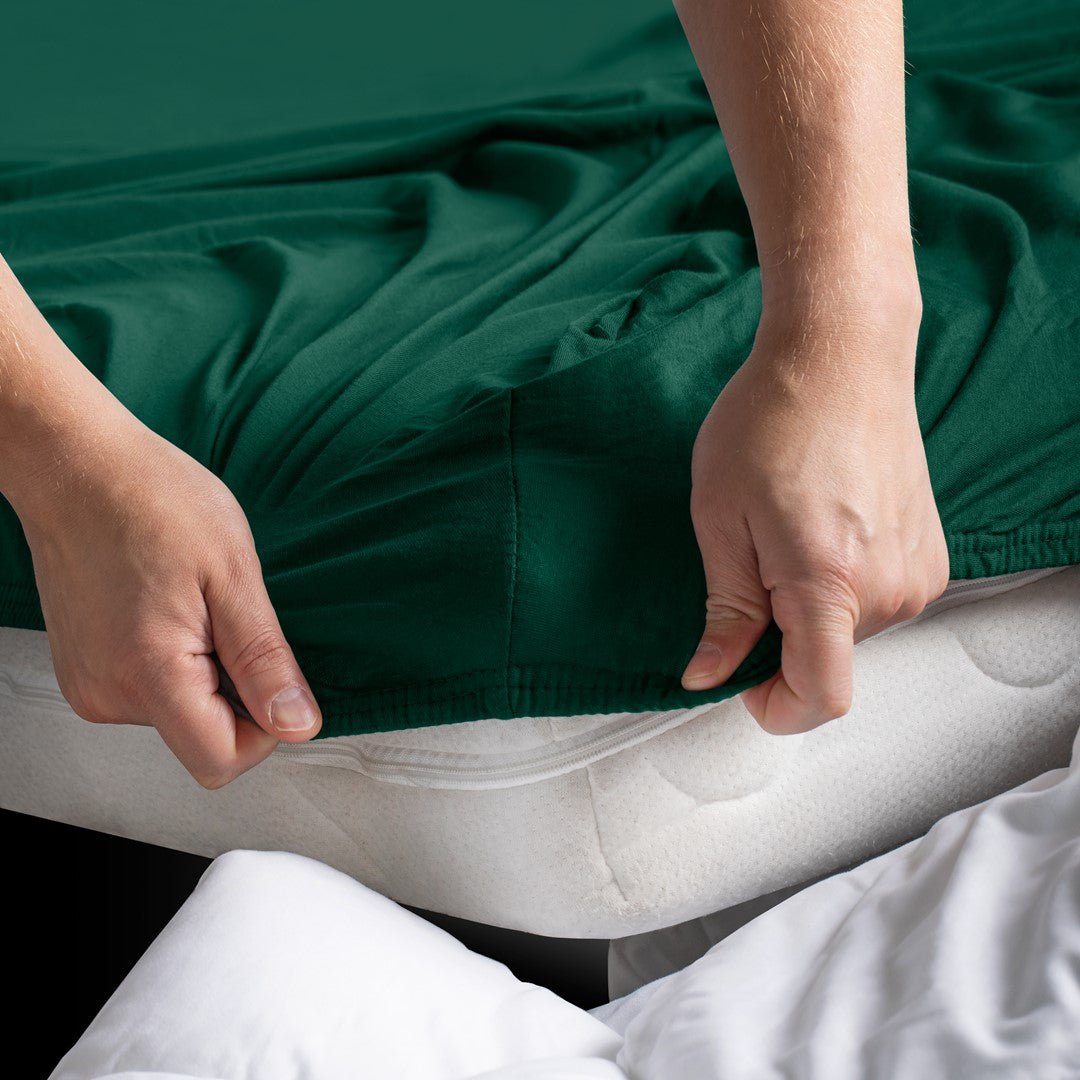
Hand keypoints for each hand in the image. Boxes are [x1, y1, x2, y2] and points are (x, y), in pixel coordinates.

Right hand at [11, 392, 321, 788]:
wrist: (78, 466)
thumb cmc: (151, 499)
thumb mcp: (233, 573)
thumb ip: (265, 660)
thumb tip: (297, 723)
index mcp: (148, 673)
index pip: (220, 761)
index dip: (264, 730)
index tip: (274, 679)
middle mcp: (107, 694)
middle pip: (201, 739)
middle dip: (235, 692)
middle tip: (228, 618)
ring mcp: (90, 685)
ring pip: (180, 715)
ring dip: (206, 672)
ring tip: (195, 604)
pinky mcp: (85, 672)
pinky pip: (151, 693)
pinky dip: (177, 662)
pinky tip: (173, 609)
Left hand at [681, 298, 949, 733]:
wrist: (842, 357)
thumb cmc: (771, 420)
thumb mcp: (719, 518)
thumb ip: (724, 610)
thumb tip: (709, 674)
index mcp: (829, 583)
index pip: (819, 697)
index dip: (774, 708)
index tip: (741, 686)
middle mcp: (889, 589)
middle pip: (825, 662)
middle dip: (778, 637)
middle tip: (749, 563)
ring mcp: (918, 573)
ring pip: (848, 632)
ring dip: (809, 607)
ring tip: (786, 532)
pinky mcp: (930, 556)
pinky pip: (875, 602)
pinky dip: (840, 586)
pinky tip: (820, 528)